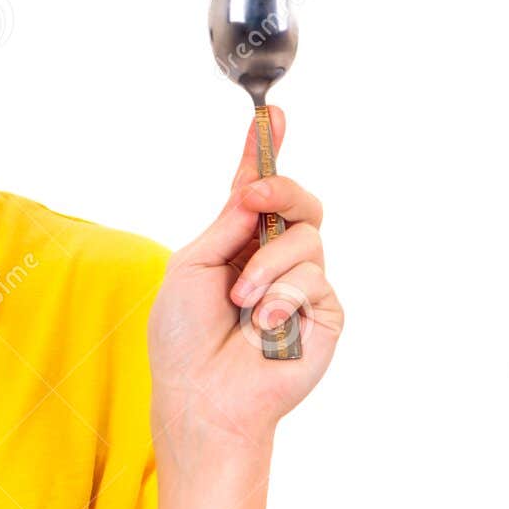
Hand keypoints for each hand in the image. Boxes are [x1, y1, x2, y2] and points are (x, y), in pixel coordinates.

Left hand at [146, 106, 342, 456]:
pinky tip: (262, 323)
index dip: (265, 153)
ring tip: (240, 302)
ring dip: (265, 266)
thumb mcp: (191, 267)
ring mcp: (302, 287)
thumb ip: (226, 226)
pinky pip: (316, 281)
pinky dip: (283, 297)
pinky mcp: (325, 316)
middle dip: (280, 189)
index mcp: (238, 243)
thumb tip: (255, 190)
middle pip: (300, 203)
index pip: (258, 191)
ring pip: (307, 239)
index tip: (271, 115)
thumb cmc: (183, 337)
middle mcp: (274, 259)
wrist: (199, 394)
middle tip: (254, 196)